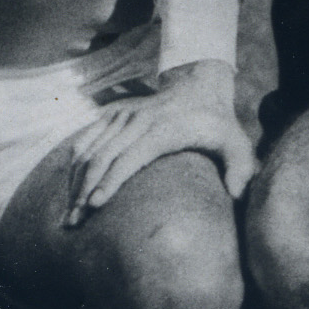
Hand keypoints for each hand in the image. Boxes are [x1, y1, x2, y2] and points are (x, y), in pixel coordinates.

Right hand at [67, 61, 258, 211]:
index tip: (94, 206)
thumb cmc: (218, 123)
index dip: (110, 181)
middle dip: (84, 191)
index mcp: (163, 130)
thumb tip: (239, 195)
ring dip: (74, 182)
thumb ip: (241, 167)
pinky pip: (85, 138)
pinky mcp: (112, 113)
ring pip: (89, 150)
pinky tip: (68, 188)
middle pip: (103, 157)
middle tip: (73, 222)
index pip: (130, 157)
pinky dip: (73, 164)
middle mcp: (137, 120)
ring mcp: (122, 115)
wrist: (199, 85)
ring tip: (67, 214)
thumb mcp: (236, 142)